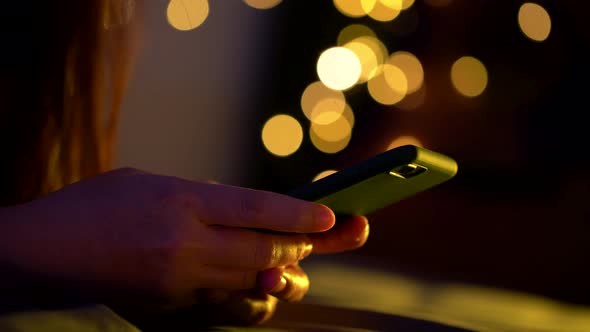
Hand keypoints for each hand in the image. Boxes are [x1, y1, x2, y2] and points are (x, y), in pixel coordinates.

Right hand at [3, 167, 335, 306]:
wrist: (47, 253)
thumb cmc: (97, 206)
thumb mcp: (151, 182)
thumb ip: (202, 197)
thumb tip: (248, 212)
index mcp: (180, 201)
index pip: (257, 209)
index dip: (300, 213)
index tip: (331, 215)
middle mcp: (185, 244)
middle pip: (264, 251)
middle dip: (302, 245)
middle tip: (327, 235)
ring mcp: (179, 282)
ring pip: (251, 283)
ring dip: (282, 272)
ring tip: (298, 261)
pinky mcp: (172, 308)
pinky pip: (226, 305)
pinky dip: (251, 294)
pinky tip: (262, 284)